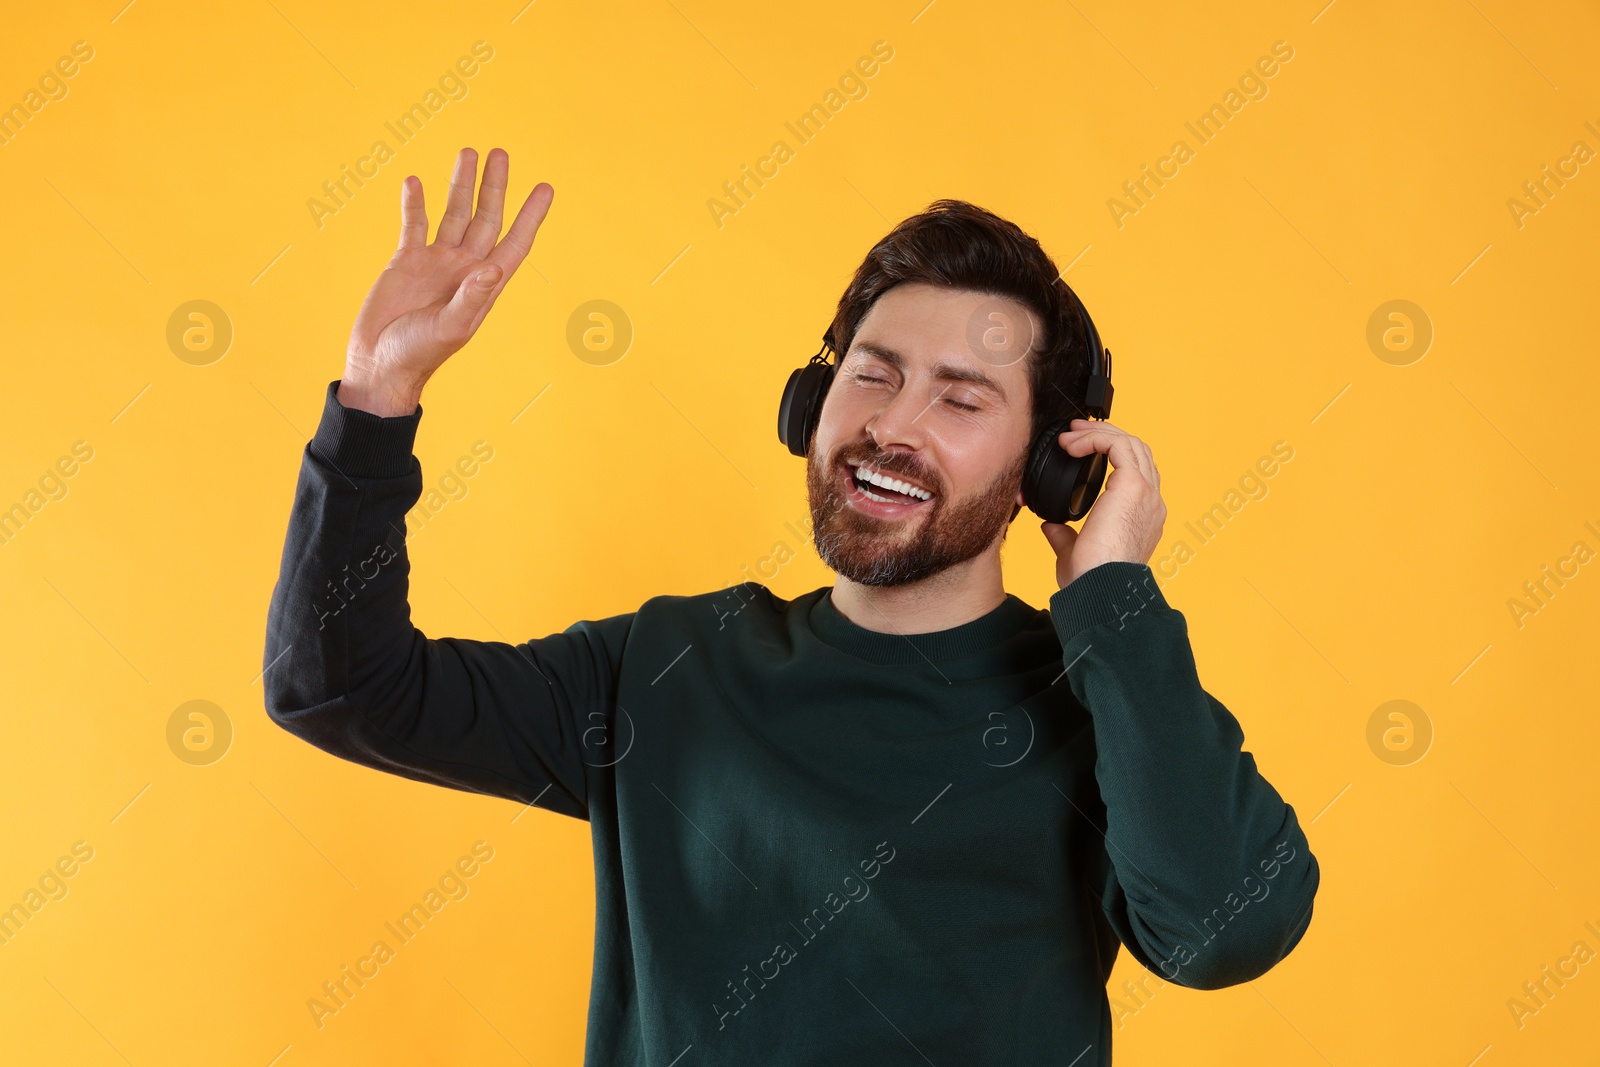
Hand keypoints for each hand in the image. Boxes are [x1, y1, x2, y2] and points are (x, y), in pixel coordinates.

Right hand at [338, 147, 553, 416]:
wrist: (380, 364)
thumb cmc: (419, 354)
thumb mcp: (450, 328)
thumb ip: (472, 298)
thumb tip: (493, 268)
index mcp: (483, 285)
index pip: (514, 243)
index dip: (531, 217)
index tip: (546, 188)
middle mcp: (464, 269)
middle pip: (485, 219)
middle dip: (494, 187)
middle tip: (500, 153)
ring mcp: (436, 263)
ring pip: (453, 215)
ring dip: (461, 185)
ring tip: (468, 152)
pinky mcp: (406, 262)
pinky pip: (414, 225)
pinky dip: (414, 203)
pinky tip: (415, 181)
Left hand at [1037, 419, 1165, 588]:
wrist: (1101, 590)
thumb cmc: (1091, 582)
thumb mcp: (1075, 554)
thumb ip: (1066, 537)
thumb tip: (1051, 527)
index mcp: (1143, 517)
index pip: (1136, 473)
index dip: (1110, 454)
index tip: (1080, 450)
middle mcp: (1150, 502)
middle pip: (1137, 451)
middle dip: (1105, 435)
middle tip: (1075, 431)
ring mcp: (1146, 492)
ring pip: (1130, 443)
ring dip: (1098, 432)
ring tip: (1071, 433)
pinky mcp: (1133, 485)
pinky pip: (1117, 445)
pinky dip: (1094, 438)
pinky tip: (1071, 444)